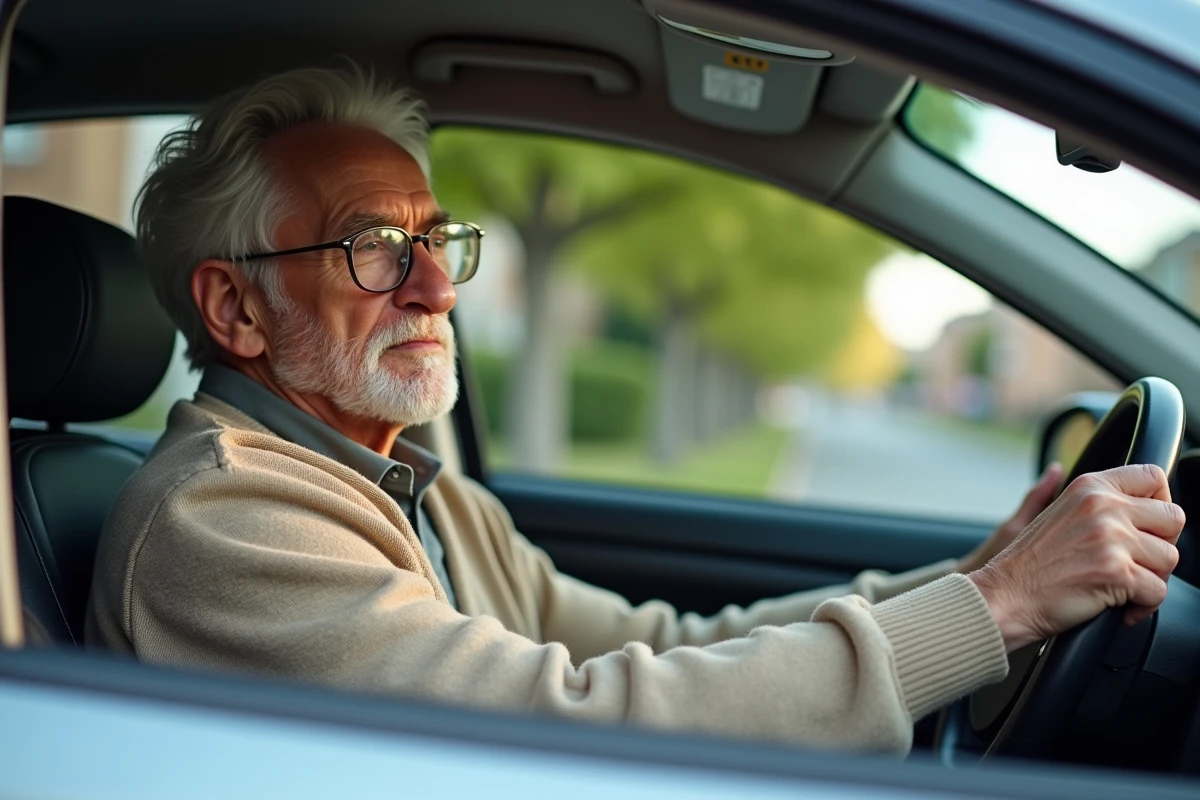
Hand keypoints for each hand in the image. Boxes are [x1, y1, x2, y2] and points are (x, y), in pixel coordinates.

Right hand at [969, 464, 1183, 651]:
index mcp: (1090, 486)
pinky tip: (1121, 607)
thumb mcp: (1059, 512)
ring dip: (1152, 579)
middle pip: (1174, 518)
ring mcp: (1110, 537)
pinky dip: (1143, 607)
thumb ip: (1100, 501)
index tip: (1146, 527)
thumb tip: (1146, 497)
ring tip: (1124, 586)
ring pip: (1171, 558)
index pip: (1154, 475)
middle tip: (1137, 562)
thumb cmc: (1031, 563)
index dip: (1160, 503)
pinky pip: (1159, 592)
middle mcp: (1102, 505)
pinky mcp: (1116, 572)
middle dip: (1161, 545)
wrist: (1005, 595)